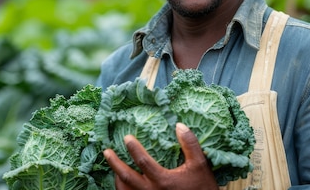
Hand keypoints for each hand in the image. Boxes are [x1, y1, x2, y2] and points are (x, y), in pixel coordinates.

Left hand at [103, 123, 218, 189]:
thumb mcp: (200, 165)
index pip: (142, 162)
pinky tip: (124, 183)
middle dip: (114, 163)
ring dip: (117, 178)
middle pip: (126, 177)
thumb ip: (190, 145)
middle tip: (106, 151)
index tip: (127, 137)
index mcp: (162, 180)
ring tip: (113, 167)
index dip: (133, 148)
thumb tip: (179, 125)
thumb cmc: (203, 188)